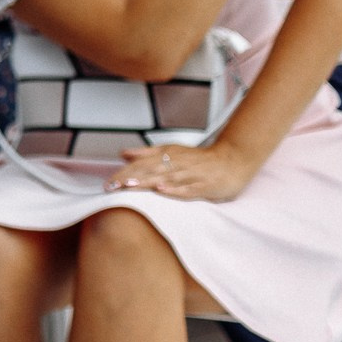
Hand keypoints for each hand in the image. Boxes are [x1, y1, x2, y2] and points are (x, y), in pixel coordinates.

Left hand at [108, 139, 255, 201]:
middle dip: (129, 178)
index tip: (107, 183)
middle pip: (149, 170)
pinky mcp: (205, 184)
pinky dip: (175, 189)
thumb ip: (147, 153)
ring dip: (147, 181)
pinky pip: (188, 188)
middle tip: (111, 186)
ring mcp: (191, 174)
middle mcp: (177, 163)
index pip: (140, 164)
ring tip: (129, 185)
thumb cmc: (200, 159)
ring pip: (165, 178)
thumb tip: (123, 153)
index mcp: (167, 155)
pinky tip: (162, 190)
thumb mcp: (172, 152)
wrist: (234, 160)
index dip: (123, 172)